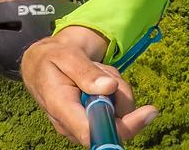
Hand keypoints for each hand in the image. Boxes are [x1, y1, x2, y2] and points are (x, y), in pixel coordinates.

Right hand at [21, 27, 157, 147]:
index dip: (121, 127)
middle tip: (104, 71)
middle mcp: (74, 124)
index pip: (93, 132)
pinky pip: (117, 107)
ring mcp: (85, 124)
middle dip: (119, 93)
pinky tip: (98, 79)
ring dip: (116, 87)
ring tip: (96, 71)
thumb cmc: (52, 59)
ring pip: (120, 112)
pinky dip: (114, 89)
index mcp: (61, 108)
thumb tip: (109, 88)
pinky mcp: (94, 121)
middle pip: (114, 122)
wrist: (41, 64)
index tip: (147, 113)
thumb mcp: (66, 55)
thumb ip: (85, 72)